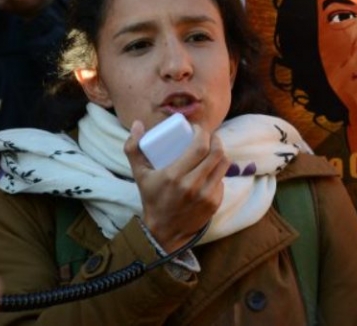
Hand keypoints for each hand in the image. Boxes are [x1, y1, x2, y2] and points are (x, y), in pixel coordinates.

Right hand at [125, 121, 227, 252]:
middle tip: (208, 136)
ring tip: (212, 149)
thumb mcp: (139, 175)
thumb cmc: (152, 199)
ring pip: (223, 164)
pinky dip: (217, 171)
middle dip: (215, 139)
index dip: (203, 133)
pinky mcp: (215, 203)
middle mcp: (193, 185)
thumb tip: (137, 123)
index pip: (200, 147)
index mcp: (174, 175)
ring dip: (220, 153)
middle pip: (216, 153)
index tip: (197, 129)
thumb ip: (133, 148)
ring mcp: (206, 195)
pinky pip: (222, 179)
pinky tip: (210, 169)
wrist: (164, 232)